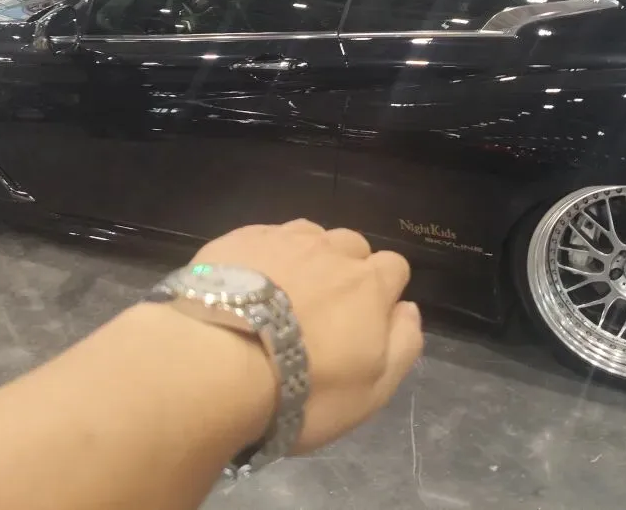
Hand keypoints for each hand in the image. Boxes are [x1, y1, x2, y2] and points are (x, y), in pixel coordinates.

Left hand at [190, 219, 422, 453]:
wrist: (217, 365)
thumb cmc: (304, 389)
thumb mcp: (373, 390)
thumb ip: (403, 344)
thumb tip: (408, 308)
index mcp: (370, 284)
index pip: (394, 267)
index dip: (384, 291)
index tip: (366, 320)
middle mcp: (331, 250)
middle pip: (352, 246)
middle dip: (346, 270)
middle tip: (322, 312)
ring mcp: (282, 240)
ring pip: (309, 236)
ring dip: (307, 258)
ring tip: (283, 295)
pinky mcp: (239, 240)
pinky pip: (265, 238)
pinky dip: (266, 257)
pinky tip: (248, 285)